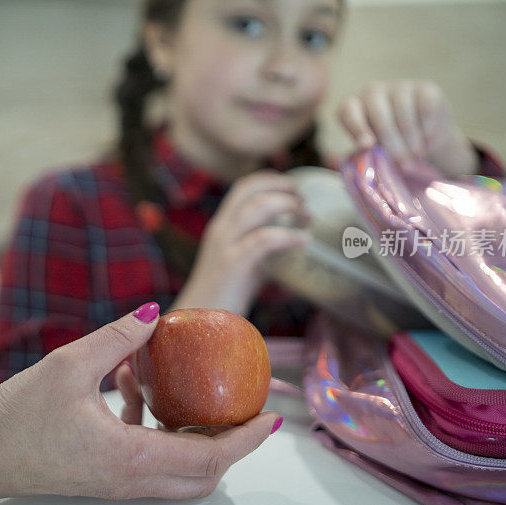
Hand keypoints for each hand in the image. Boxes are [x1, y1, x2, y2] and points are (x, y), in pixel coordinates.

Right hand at [0, 303, 277, 504]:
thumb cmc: (16, 418)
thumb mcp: (69, 364)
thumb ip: (117, 337)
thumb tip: (154, 312)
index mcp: (129, 458)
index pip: (208, 457)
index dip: (245, 439)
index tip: (269, 417)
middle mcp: (130, 479)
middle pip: (202, 474)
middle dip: (231, 443)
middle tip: (243, 406)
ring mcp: (117, 481)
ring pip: (178, 470)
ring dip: (191, 433)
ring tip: (183, 388)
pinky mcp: (104, 473)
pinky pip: (148, 458)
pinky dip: (156, 427)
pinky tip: (130, 385)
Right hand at [171, 171, 309, 315]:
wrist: (198, 325)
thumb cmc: (225, 296)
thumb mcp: (245, 263)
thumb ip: (262, 247)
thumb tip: (292, 239)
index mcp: (222, 226)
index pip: (243, 187)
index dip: (271, 180)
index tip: (294, 188)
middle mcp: (221, 230)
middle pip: (249, 189)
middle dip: (281, 186)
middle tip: (305, 199)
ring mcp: (225, 246)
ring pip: (257, 207)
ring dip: (288, 205)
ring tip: (308, 218)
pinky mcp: (233, 265)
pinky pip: (263, 240)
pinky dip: (287, 235)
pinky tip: (304, 241)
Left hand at [337, 80, 477, 175]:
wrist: (424, 143)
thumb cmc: (389, 150)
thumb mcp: (371, 154)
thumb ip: (358, 154)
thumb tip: (346, 154)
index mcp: (354, 107)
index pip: (348, 110)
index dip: (356, 126)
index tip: (367, 145)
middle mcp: (373, 92)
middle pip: (378, 113)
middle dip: (390, 141)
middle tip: (401, 164)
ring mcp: (400, 87)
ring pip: (403, 110)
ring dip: (410, 138)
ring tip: (415, 156)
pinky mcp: (426, 88)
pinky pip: (425, 106)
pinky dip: (427, 127)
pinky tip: (427, 140)